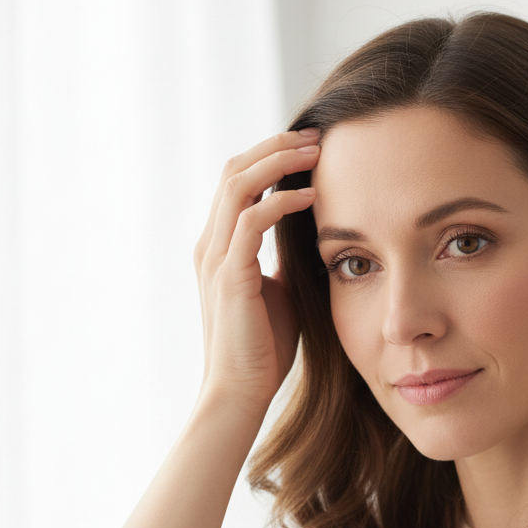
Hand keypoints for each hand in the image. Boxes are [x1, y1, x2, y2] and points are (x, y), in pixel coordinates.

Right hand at [193, 130, 320, 411]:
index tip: (309, 146)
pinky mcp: (230, 277)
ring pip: (238, 185)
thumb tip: (309, 231)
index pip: (238, 182)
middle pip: (234, 170)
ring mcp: (216, 258)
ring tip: (316, 152)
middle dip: (275, 147)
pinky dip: (281, 201)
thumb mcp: (280, 289)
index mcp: (220, 246)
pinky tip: (312, 196)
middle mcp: (211, 244)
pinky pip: (252, 222)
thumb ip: (285, 257)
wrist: (241, 391)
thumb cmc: (264, 347)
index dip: (270, 157)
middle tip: (315, 136)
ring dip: (278, 162)